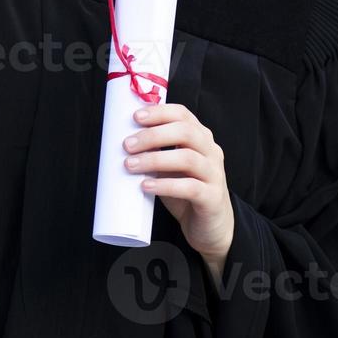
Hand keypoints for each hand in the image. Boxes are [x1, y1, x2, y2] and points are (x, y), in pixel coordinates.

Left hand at [123, 103, 234, 281]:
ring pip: (188, 158)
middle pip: (186, 132)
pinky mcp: (212, 198)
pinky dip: (165, 185)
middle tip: (128, 145)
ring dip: (155, 159)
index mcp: (200, 137)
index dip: (159, 112)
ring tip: (130, 165)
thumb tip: (122, 144)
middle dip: (153, 135)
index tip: (135, 117)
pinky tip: (146, 186)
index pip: (182, 114)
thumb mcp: (171, 166)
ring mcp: (214, 174)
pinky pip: (190, 187)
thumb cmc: (186, 191)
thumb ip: (156, 152)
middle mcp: (211, 151)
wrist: (210, 226)